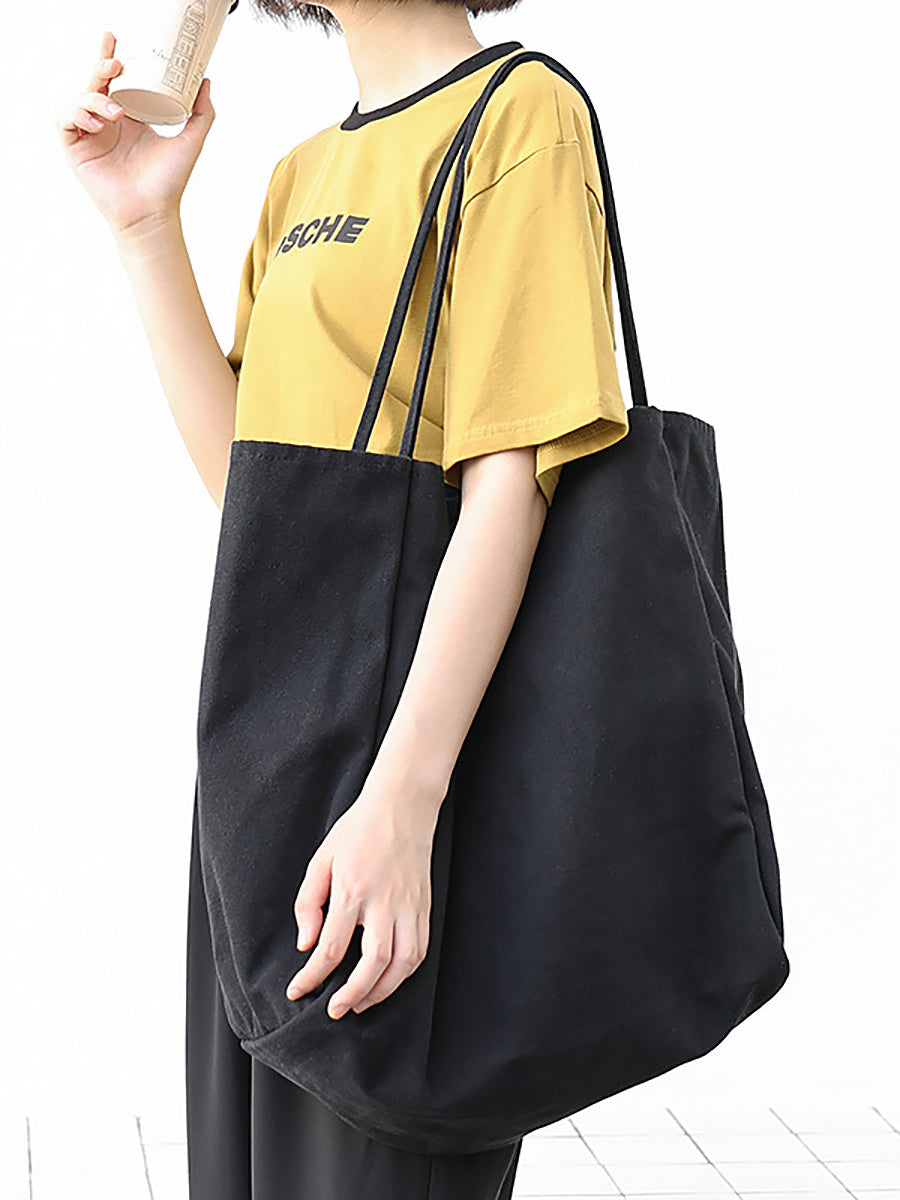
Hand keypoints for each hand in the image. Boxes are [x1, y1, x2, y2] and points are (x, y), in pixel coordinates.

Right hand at [56, 31, 215, 237]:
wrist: (153, 213)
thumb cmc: (169, 183)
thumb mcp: (190, 141)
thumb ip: (202, 113)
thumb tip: (205, 81)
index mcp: (130, 117)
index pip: (116, 80)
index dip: (110, 58)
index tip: (115, 39)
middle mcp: (108, 123)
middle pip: (95, 83)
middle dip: (100, 67)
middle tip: (116, 64)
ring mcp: (90, 135)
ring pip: (79, 99)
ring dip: (94, 98)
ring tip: (117, 113)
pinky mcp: (75, 150)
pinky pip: (65, 121)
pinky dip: (76, 115)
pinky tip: (96, 124)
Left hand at [286, 772, 442, 1019]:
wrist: (403, 806)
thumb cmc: (358, 830)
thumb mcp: (321, 859)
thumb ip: (309, 902)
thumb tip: (306, 943)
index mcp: (352, 890)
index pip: (330, 948)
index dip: (312, 976)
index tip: (298, 991)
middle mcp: (384, 903)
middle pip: (372, 964)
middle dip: (352, 995)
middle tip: (335, 1011)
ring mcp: (408, 906)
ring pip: (402, 963)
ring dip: (382, 991)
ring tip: (361, 1002)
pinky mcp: (424, 907)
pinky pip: (420, 950)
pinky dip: (405, 973)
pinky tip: (388, 979)